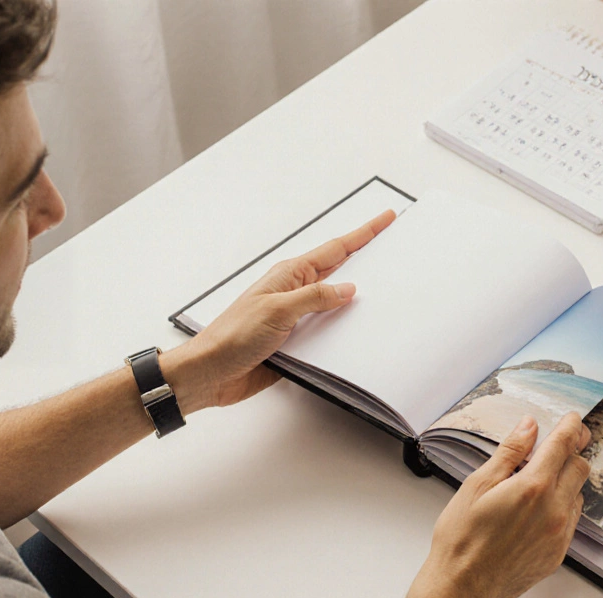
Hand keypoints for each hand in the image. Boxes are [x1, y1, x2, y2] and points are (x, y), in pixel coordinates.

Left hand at [162, 210, 394, 411]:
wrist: (211, 372)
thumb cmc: (232, 337)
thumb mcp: (277, 311)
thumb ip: (314, 298)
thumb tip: (347, 288)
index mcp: (290, 276)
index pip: (336, 249)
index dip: (363, 234)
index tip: (385, 219)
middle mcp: (294, 292)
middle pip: (339, 270)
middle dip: (366, 258)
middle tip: (390, 245)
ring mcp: (296, 316)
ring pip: (335, 301)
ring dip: (356, 297)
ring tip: (383, 285)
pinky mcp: (296, 339)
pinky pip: (327, 329)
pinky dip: (343, 327)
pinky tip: (356, 329)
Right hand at [415, 412, 591, 597]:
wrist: (463, 588)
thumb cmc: (461, 538)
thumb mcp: (477, 485)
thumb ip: (509, 454)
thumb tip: (529, 428)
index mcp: (533, 487)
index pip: (563, 446)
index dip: (571, 428)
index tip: (572, 420)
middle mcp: (554, 510)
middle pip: (580, 468)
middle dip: (573, 451)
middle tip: (561, 443)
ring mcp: (559, 534)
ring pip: (578, 494)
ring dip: (567, 480)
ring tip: (541, 479)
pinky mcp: (558, 554)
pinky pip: (571, 521)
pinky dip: (562, 506)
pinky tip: (539, 508)